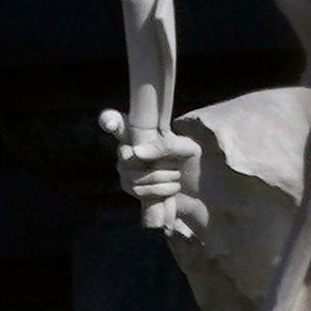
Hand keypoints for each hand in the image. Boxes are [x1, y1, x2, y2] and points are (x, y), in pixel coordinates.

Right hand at [103, 112, 210, 246]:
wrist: (201, 188)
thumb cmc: (194, 160)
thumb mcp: (186, 148)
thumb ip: (164, 146)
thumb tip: (136, 153)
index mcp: (143, 129)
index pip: (118, 121)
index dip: (110, 120)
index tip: (110, 124)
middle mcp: (129, 146)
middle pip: (124, 155)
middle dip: (152, 165)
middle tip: (174, 166)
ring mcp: (126, 167)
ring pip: (130, 175)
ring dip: (157, 179)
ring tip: (176, 177)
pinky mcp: (130, 186)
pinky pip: (134, 189)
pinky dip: (155, 190)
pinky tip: (171, 188)